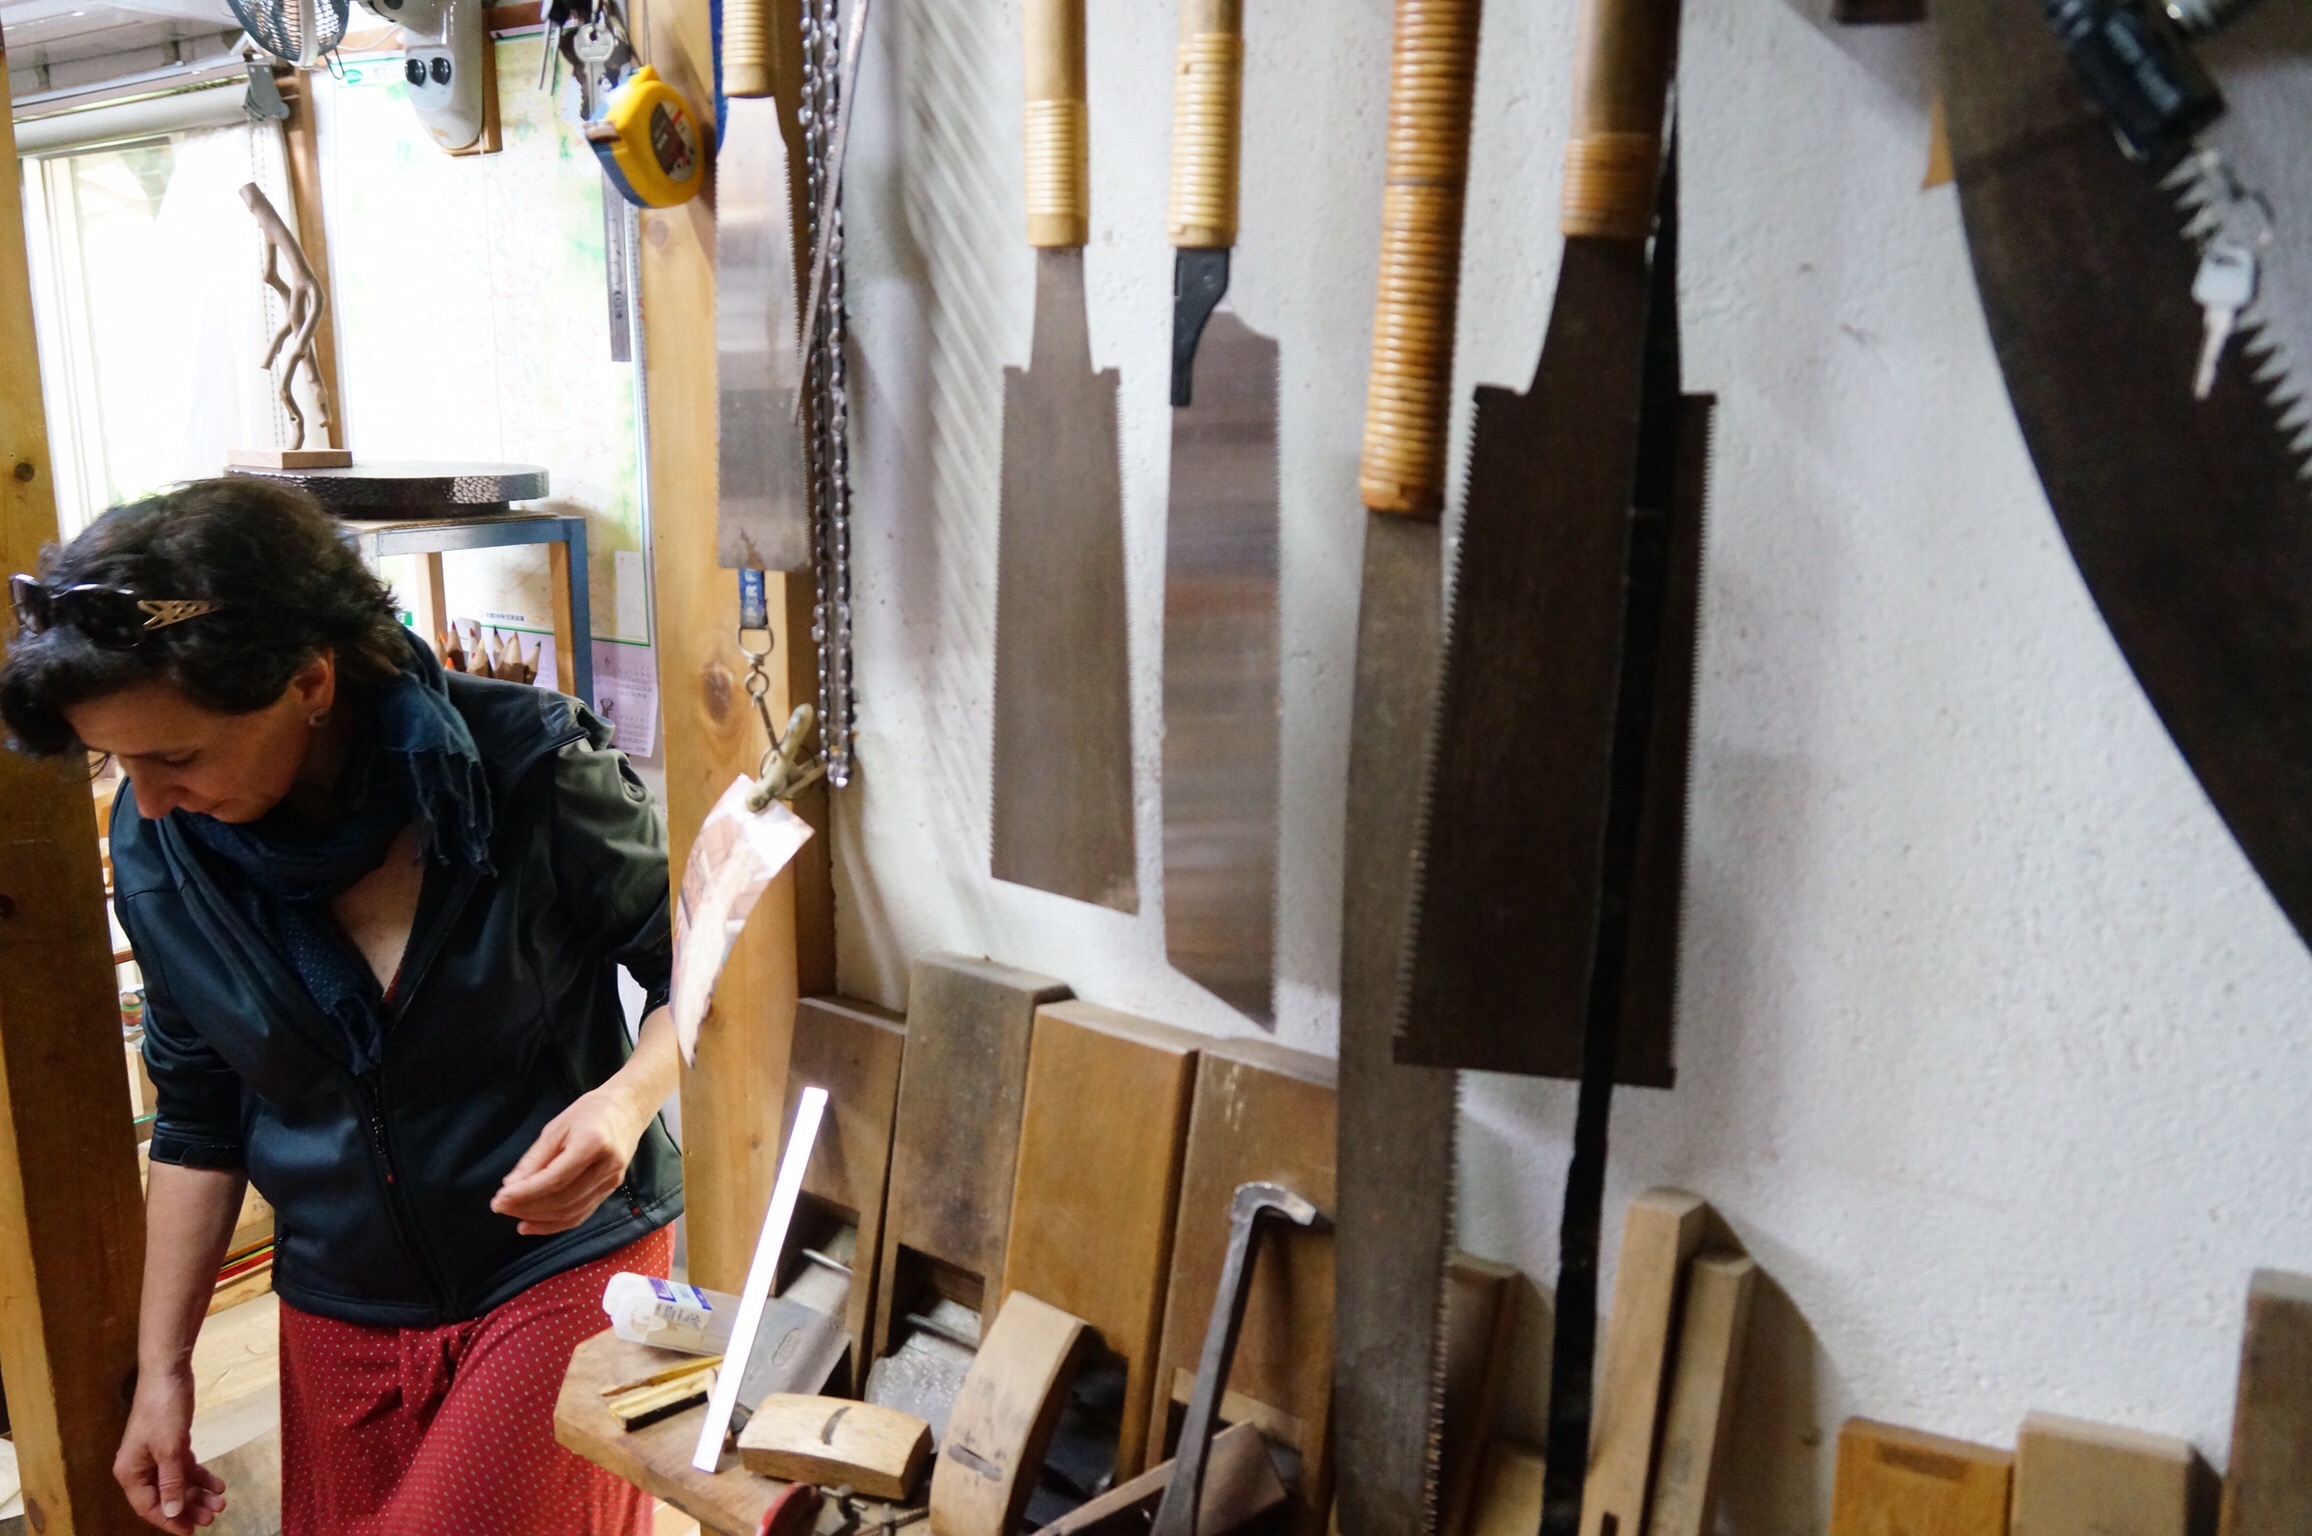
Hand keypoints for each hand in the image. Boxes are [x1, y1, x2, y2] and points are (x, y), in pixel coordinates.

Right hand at [114, 1367, 226, 1532]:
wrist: (168, 1374)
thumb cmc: (163, 1410)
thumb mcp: (169, 1449)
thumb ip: (171, 1482)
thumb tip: (172, 1512)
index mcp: (130, 1472)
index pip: (149, 1506)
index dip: (169, 1520)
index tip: (191, 1532)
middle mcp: (140, 1467)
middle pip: (165, 1496)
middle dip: (189, 1507)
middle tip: (213, 1516)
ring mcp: (155, 1456)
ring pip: (177, 1483)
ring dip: (198, 1492)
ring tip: (221, 1501)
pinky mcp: (171, 1444)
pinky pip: (185, 1467)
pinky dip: (201, 1475)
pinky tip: (218, 1483)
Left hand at [493, 1085, 651, 1235]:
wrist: (627, 1109)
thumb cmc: (589, 1112)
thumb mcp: (556, 1127)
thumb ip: (534, 1158)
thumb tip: (510, 1187)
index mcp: (593, 1143)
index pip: (555, 1179)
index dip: (525, 1194)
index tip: (499, 1200)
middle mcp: (607, 1167)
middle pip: (563, 1199)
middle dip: (528, 1207)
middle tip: (501, 1206)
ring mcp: (612, 1181)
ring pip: (571, 1212)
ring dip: (539, 1219)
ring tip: (514, 1214)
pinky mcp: (611, 1190)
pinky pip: (581, 1215)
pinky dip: (555, 1224)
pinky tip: (533, 1224)